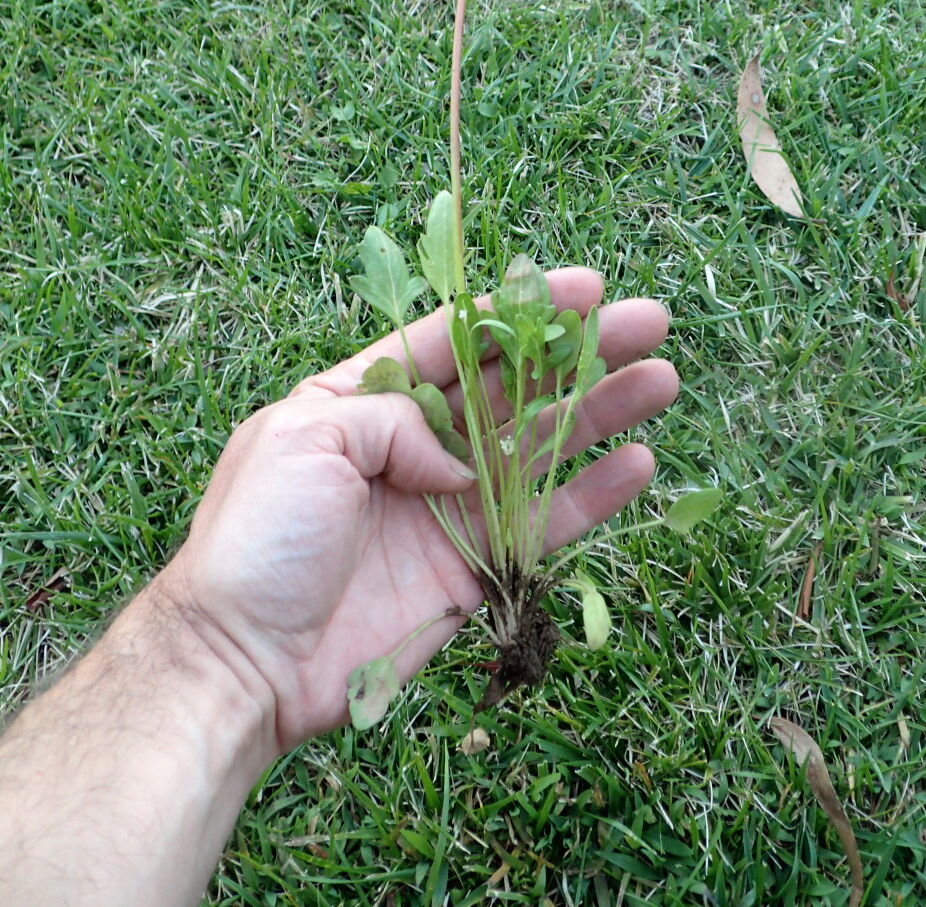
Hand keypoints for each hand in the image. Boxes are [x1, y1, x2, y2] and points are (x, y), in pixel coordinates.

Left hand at [165, 268, 677, 754]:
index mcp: (364, 397)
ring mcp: (446, 506)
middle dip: (580, 351)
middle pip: (514, 386)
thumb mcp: (304, 437)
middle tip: (649, 322)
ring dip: (600, 411)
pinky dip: (591, 496)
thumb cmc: (257, 538)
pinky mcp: (470, 567)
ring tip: (662, 379)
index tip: (587, 287)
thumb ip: (396, 419)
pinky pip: (542, 524)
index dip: (521, 310)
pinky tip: (639, 465)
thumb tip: (461, 462)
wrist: (243, 659)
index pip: (456, 340)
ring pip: (541, 447)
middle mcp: (413, 444)